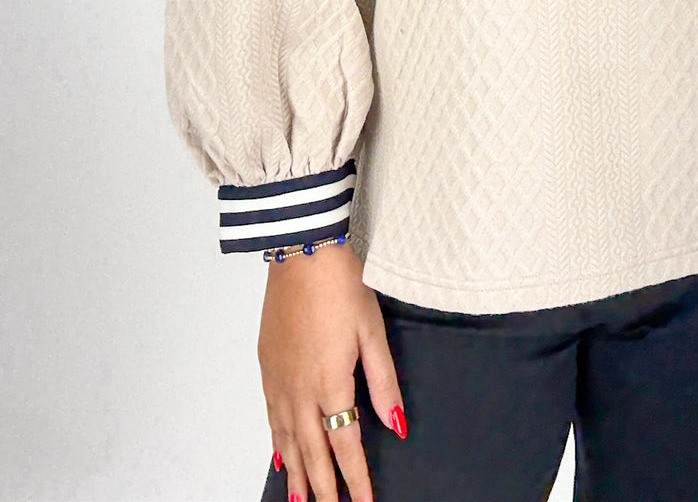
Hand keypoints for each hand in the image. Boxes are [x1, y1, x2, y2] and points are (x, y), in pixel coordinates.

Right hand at [258, 242, 405, 501]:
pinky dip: (275, 442)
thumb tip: (396, 424)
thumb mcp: (372, 331)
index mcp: (330, 384)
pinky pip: (270, 417)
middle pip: (311, 451)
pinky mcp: (267, 365)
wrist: (301, 253)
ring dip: (296, 473)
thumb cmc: (340, 286)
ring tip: (301, 500)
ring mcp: (279, 379)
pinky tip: (279, 455)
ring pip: (286, 439)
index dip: (355, 479)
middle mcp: (299, 390)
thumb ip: (384, 382)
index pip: (344, 445)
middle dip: (322, 487)